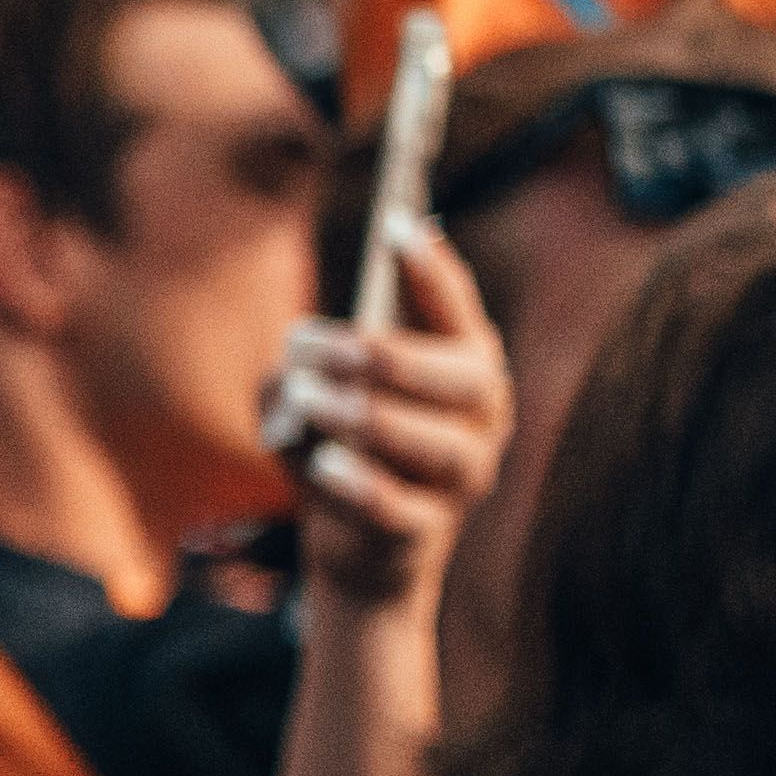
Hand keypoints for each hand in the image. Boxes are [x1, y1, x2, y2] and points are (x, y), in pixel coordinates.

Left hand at [272, 215, 518, 612]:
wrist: (362, 550)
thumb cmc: (342, 445)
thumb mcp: (316, 395)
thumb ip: (302, 371)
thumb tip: (291, 376)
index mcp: (465, 361)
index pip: (454, 305)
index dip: (428, 265)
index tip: (394, 224)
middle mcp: (483, 412)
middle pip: (445, 372)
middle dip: (371, 352)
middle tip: (302, 340)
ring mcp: (465, 473)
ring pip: (425, 437)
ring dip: (358, 413)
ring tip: (306, 399)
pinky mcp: (428, 529)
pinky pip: (396, 504)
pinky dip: (356, 482)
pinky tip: (322, 461)